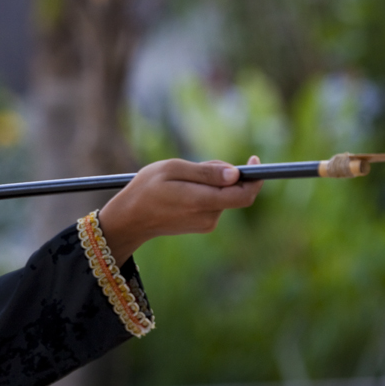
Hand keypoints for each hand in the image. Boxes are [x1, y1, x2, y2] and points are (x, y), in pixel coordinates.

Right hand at [98, 156, 263, 264]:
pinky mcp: (202, 226)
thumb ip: (206, 171)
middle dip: (226, 175)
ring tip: (183, 179)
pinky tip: (184, 191)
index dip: (255, 178)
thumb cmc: (146, 189)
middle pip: (234, 191)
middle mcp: (208, 217)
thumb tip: (236, 173)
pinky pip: (214, 203)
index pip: (244, 194)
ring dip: (213, 183)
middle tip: (197, 166)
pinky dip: (207, 192)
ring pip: (223, 196)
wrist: (129, 219)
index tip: (254, 160)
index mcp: (201, 201)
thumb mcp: (172, 169)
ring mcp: (206, 224)